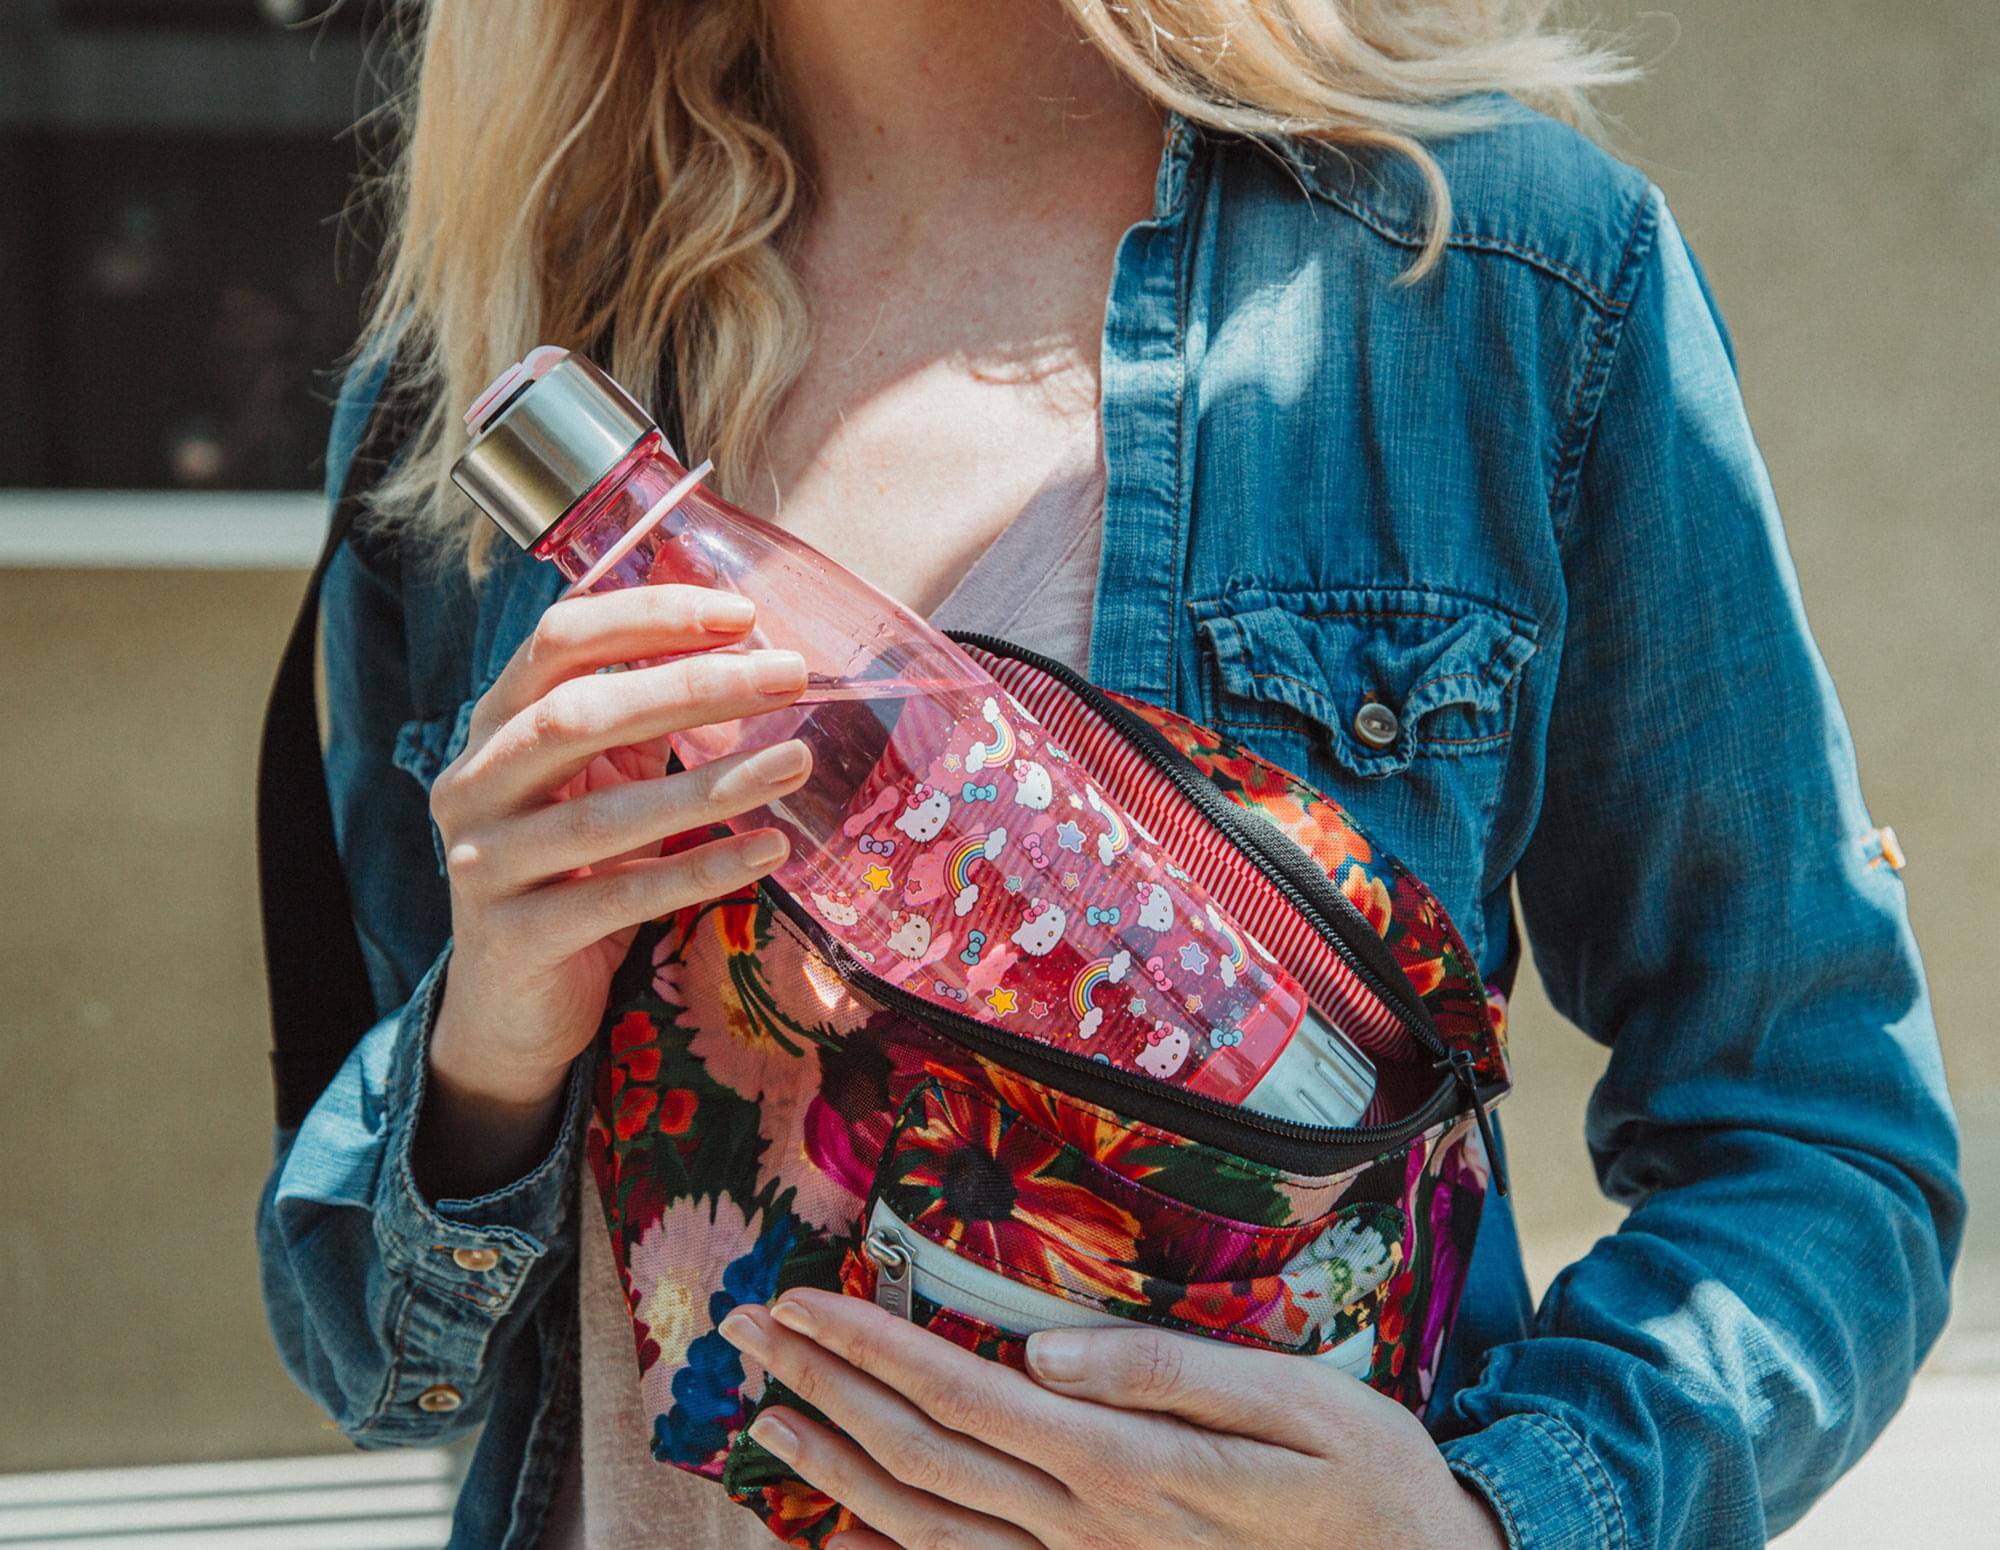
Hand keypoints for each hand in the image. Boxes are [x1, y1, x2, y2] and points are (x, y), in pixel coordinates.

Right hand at [416, 585, 811, 1196]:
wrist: (508, 1005)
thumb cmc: (570, 871)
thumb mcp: (598, 782)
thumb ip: (646, 724)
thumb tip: (750, 660)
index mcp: (495, 725)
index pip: (561, 640)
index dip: (647, 617)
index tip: (742, 613)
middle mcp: (474, 784)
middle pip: (578, 714)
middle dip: (692, 686)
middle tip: (788, 675)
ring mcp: (485, 863)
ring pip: (601, 815)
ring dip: (711, 784)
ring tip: (796, 761)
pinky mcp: (515, 938)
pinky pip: (618, 898)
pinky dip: (699, 870)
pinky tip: (767, 849)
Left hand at [718, 1291, 1506, 1549]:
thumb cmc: (1372, 1486)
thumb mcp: (1305, 1409)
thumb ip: (1172, 1377)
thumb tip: (1045, 1348)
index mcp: (1127, 1468)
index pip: (966, 1397)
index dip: (872, 1350)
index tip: (802, 1305)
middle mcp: (1085, 1532)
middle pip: (925, 1456)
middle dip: (828, 1392)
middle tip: (749, 1338)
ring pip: (926, 1528)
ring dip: (837, 1468)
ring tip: (769, 1421)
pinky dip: (894, 1547)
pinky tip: (849, 1524)